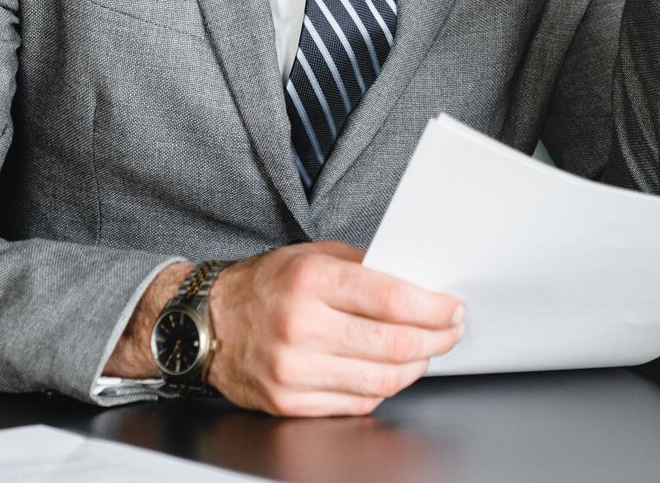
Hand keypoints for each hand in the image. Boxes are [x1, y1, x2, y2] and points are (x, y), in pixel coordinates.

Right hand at [208, 242, 463, 416]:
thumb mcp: (313, 256)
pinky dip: (383, 388)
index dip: (433, 307)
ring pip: (382, 380)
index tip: (453, 308)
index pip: (392, 298)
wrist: (206, 322)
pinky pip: (357, 403)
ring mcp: (294, 370)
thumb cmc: (265, 285)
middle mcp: (302, 327)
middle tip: (450, 331)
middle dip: (436, 339)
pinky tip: (390, 371)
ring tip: (425, 351)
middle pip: (394, 344)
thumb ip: (365, 268)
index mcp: (311, 281)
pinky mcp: (289, 402)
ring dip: (415, 367)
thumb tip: (420, 284)